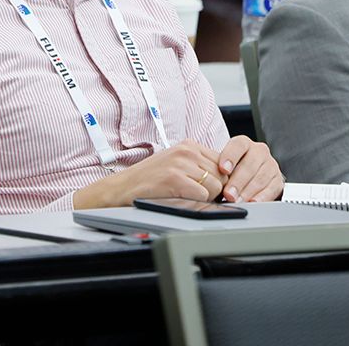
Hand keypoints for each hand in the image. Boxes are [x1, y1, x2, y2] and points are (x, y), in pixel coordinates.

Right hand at [73, 140, 226, 208]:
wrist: (123, 187)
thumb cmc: (150, 179)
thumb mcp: (177, 163)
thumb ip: (199, 165)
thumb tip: (225, 179)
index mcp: (189, 145)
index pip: (223, 162)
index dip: (221, 179)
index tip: (213, 189)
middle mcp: (186, 151)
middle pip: (222, 175)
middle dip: (216, 190)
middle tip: (199, 196)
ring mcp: (180, 163)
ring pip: (216, 186)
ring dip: (206, 197)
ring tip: (188, 197)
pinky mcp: (175, 178)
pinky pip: (204, 195)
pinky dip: (197, 202)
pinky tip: (182, 199)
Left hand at [216, 136, 282, 201]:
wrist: (251, 173)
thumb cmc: (233, 167)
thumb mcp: (224, 163)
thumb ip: (218, 168)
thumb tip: (209, 180)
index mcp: (244, 143)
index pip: (238, 146)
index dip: (230, 157)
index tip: (223, 169)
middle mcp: (259, 152)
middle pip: (249, 165)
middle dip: (237, 181)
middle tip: (228, 194)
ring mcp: (270, 165)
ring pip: (260, 178)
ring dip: (248, 191)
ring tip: (237, 201)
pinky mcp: (278, 180)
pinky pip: (272, 189)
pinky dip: (262, 197)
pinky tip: (253, 202)